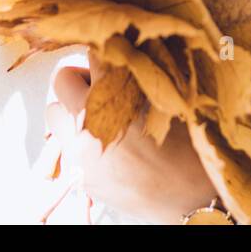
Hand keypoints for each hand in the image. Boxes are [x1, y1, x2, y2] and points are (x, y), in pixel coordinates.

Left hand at [44, 49, 220, 224]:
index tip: (115, 53)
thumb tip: (133, 47)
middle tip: (103, 86)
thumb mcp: (173, 102)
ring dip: (72, 110)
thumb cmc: (192, 150)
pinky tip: (107, 147)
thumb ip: (146, 74)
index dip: (107, 50)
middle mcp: (90, 122)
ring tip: (99, 118)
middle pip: (63, 80)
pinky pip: (65, 147)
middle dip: (82, 79)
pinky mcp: (81, 176)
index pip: (95, 52)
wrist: (195, 203)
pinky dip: (79, 141)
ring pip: (55, 114)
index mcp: (116, 96)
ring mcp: (81, 152)